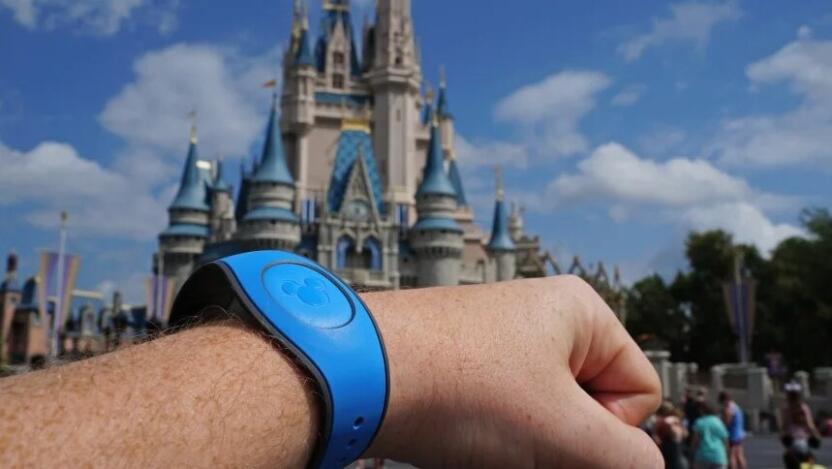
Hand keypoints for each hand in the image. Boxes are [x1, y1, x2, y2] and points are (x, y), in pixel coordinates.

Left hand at [364, 275, 661, 467]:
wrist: (354, 374)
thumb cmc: (462, 389)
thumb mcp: (563, 432)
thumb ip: (627, 459)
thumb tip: (648, 468)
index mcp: (580, 312)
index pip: (639, 391)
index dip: (609, 432)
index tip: (554, 432)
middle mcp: (540, 319)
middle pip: (587, 409)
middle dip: (562, 447)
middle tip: (517, 448)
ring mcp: (496, 343)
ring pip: (541, 422)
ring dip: (526, 451)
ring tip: (484, 445)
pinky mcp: (461, 368)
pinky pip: (502, 420)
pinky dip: (493, 444)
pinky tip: (463, 445)